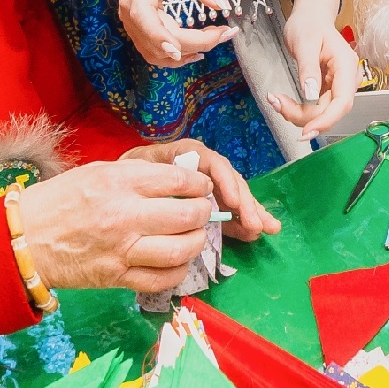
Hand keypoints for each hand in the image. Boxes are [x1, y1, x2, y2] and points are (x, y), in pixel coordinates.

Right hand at [4, 157, 218, 294]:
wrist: (24, 239)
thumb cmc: (59, 200)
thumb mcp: (97, 172)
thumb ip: (136, 174)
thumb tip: (176, 177)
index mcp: (119, 183)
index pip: (177, 182)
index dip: (198, 185)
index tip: (201, 188)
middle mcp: (124, 216)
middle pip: (186, 217)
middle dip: (203, 213)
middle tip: (202, 212)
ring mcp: (122, 250)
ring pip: (179, 251)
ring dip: (195, 243)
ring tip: (193, 237)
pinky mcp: (117, 277)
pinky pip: (161, 279)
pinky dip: (178, 271)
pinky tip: (177, 262)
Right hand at [103, 0, 233, 66]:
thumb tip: (221, 5)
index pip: (143, 16)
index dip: (159, 36)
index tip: (180, 49)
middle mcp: (130, 11)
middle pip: (157, 40)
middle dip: (193, 43)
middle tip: (225, 33)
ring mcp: (131, 24)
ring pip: (154, 53)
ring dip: (185, 54)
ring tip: (214, 39)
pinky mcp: (138, 30)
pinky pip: (153, 52)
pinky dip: (175, 56)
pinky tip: (196, 50)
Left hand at [124, 137, 277, 239]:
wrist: (119, 184)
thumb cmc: (127, 174)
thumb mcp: (137, 170)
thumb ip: (157, 175)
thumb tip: (180, 192)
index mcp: (185, 155)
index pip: (211, 163)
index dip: (225, 181)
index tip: (232, 201)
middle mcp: (201, 168)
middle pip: (229, 180)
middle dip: (245, 202)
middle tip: (255, 223)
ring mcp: (208, 186)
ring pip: (234, 195)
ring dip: (252, 211)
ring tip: (269, 228)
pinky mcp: (210, 202)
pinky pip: (230, 210)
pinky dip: (243, 221)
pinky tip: (257, 232)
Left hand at [272, 0, 357, 134]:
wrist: (310, 15)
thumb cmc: (308, 24)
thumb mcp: (304, 43)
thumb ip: (308, 70)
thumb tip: (310, 96)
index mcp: (345, 66)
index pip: (343, 102)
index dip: (326, 120)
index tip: (306, 131)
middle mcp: (345, 79)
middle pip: (330, 111)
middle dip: (304, 116)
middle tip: (277, 104)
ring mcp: (336, 85)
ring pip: (321, 112)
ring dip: (298, 113)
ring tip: (276, 100)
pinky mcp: (326, 88)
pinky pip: (315, 107)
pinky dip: (298, 109)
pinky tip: (283, 102)